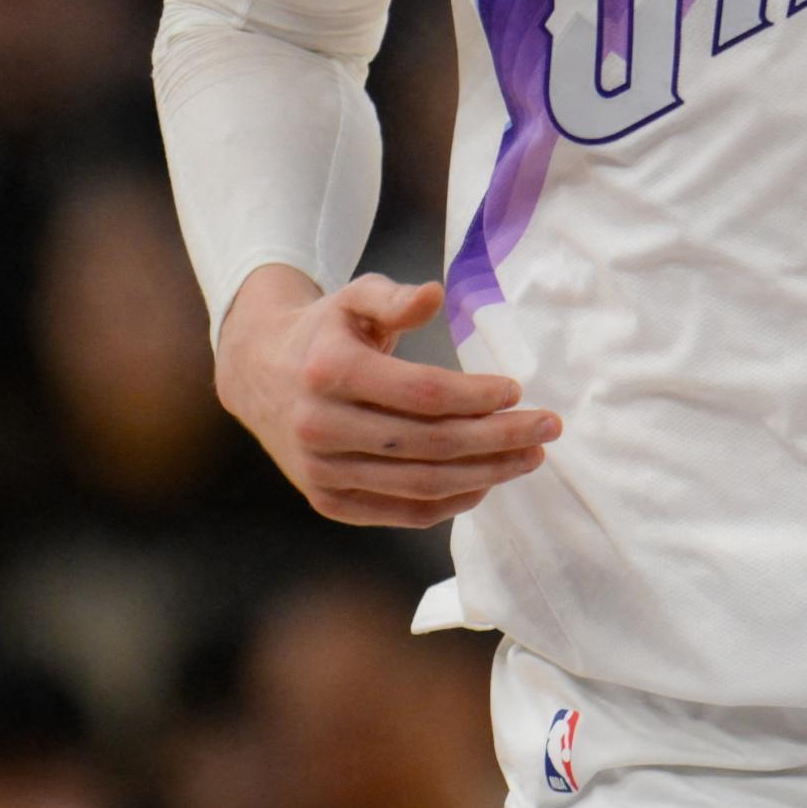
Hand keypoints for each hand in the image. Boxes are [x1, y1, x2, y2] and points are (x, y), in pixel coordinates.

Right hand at [216, 268, 557, 528]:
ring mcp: (321, 471)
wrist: (259, 373)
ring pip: (421, 485)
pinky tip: (487, 482)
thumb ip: (395, 297)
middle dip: (498, 439)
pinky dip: (451, 502)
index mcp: (329, 371)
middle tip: (547, 428)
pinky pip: (403, 511)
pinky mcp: (327, 501)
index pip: (421, 393)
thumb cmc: (326, 331)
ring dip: (486, 475)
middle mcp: (319, 427)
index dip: (474, 396)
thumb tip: (435, 295)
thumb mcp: (354, 297)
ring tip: (529, 457)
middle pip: (430, 444)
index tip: (516, 390)